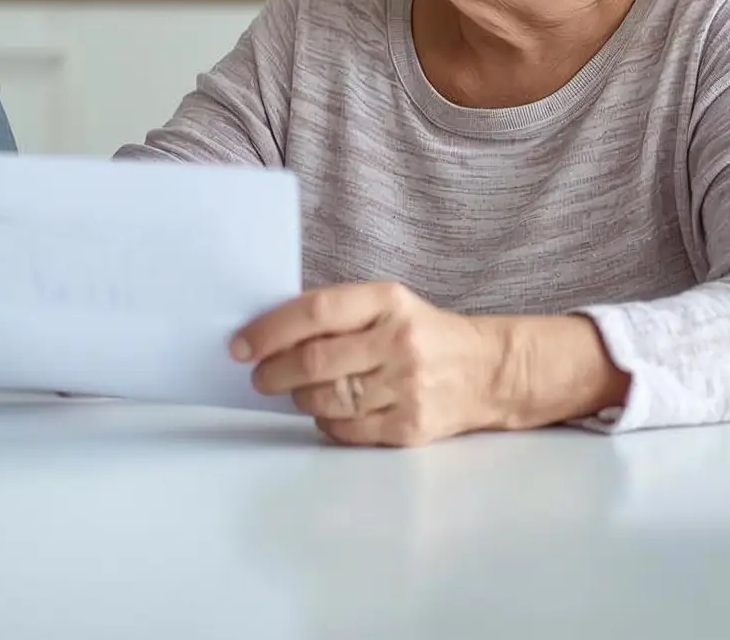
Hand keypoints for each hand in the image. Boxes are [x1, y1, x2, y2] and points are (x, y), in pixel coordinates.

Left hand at [233, 281, 505, 446]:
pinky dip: (326, 422)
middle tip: (259, 376)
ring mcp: (407, 387)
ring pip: (327, 399)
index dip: (270, 329)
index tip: (240, 344)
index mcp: (389, 301)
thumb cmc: (422, 333)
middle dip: (274, 371)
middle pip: (315, 361)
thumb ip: (337, 314)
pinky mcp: (411, 427)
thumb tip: (267, 334)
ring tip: (296, 391)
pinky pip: (347, 430)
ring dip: (299, 398)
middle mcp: (400, 341)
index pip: (316, 311)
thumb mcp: (388, 306)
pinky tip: (327, 412)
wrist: (489, 370)